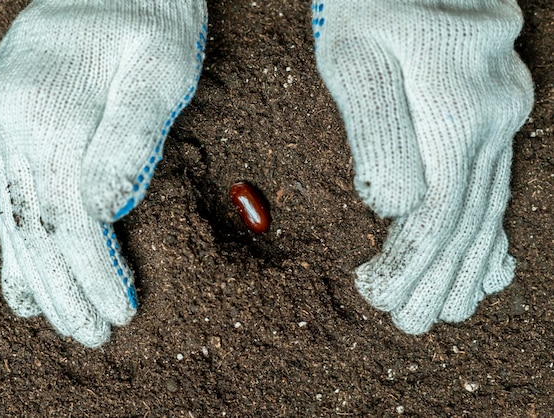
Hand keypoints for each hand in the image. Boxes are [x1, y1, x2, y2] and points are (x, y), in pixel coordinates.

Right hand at [0, 0, 206, 346]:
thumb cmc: (151, 20)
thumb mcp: (160, 70)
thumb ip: (130, 139)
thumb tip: (105, 212)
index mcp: (48, 111)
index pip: (70, 219)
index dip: (94, 271)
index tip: (121, 311)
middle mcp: (10, 120)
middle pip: (36, 227)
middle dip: (66, 288)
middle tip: (94, 335)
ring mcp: (0, 121)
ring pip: (15, 218)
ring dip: (40, 277)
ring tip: (62, 322)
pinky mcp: (5, 122)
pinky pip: (9, 195)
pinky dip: (16, 244)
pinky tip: (23, 283)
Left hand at [313, 0, 532, 332]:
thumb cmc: (368, 4)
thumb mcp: (355, 55)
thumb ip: (376, 126)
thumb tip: (392, 205)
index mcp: (456, 101)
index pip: (437, 207)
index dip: (410, 259)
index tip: (378, 293)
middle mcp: (493, 111)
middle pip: (467, 216)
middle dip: (435, 276)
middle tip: (407, 322)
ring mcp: (502, 111)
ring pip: (488, 205)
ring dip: (465, 264)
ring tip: (446, 310)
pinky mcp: (493, 112)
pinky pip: (497, 183)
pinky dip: (489, 230)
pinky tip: (487, 265)